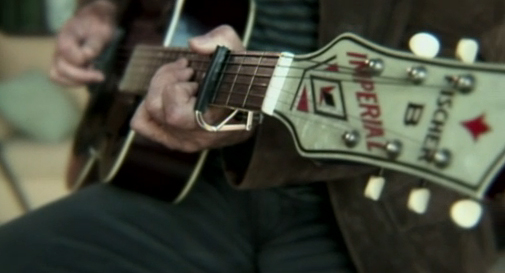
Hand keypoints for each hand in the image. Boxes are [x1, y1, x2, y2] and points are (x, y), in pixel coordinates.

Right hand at [49, 0, 116, 85]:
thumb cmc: (98, 26)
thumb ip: (94, 44)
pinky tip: (90, 77)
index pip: (68, 56)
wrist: (95, 21)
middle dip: (82, 77)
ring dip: (77, 82)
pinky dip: (76, 82)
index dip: (83, 61)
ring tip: (94, 77)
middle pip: (60, 70)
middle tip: (101, 76)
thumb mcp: (102, 32)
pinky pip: (63, 79)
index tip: (96, 61)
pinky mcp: (64, 65)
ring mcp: (59, 58)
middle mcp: (58, 49)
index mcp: (65, 39)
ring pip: (58, 77)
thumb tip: (87, 57)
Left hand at [131, 25, 254, 151]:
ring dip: (158, 88)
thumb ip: (220, 41)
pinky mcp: (172, 140)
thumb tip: (194, 45)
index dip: (178, 86)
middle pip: (156, 108)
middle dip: (166, 80)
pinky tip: (166, 94)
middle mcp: (196, 137)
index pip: (175, 114)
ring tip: (178, 78)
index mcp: (212, 122)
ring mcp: (183, 142)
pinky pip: (143, 124)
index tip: (193, 74)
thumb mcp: (235, 51)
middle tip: (186, 71)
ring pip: (148, 114)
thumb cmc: (239, 76)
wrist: (249, 104)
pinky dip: (147, 105)